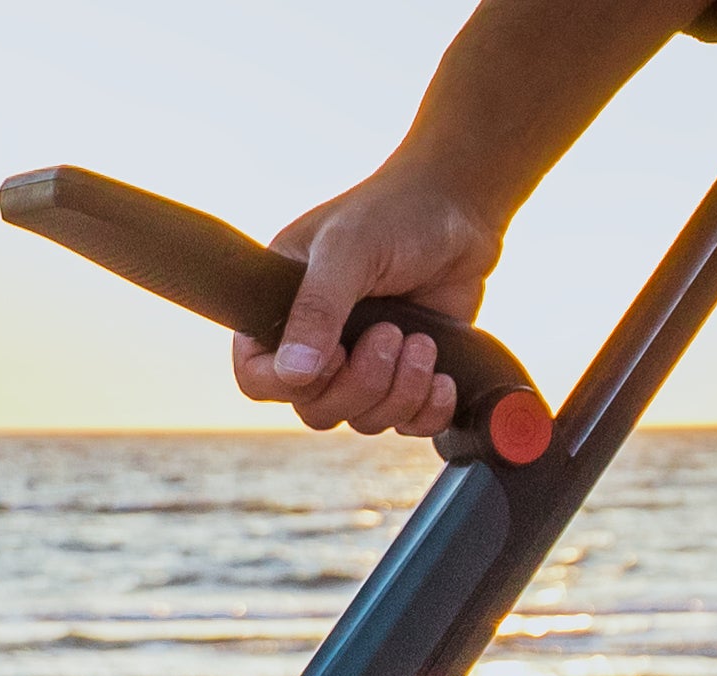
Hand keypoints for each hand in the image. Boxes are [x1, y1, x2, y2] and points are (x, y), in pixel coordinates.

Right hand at [227, 166, 503, 439]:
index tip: (336, 351)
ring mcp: (361, 364)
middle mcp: (316, 344)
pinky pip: (406, 425)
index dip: (291, 383)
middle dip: (361, 383)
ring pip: (363, 420)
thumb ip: (317, 307)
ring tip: (422, 342)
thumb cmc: (396, 213)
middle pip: (315, 410)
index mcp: (281, 308)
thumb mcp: (349, 249)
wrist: (460, 210)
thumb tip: (294, 372)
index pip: (256, 377)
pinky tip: (444, 378)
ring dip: (400, 391)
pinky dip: (427, 411)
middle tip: (392, 333)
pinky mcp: (405, 378)